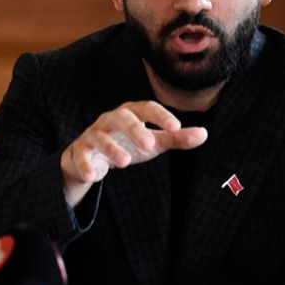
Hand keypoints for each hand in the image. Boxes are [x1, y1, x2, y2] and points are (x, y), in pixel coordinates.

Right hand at [61, 101, 207, 205]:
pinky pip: (81, 156)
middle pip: (120, 117)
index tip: (176, 127)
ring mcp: (93, 134)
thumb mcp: (153, 142)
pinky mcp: (80, 151)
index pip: (145, 107)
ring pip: (100, 137)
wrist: (92, 156)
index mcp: (130, 113)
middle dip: (134, 129)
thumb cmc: (127, 144)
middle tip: (150, 144)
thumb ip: (176, 138)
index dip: (160, 116)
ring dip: (112, 149)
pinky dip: (86, 166)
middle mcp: (110, 119)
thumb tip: (204, 134)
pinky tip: (94, 177)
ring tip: (126, 163)